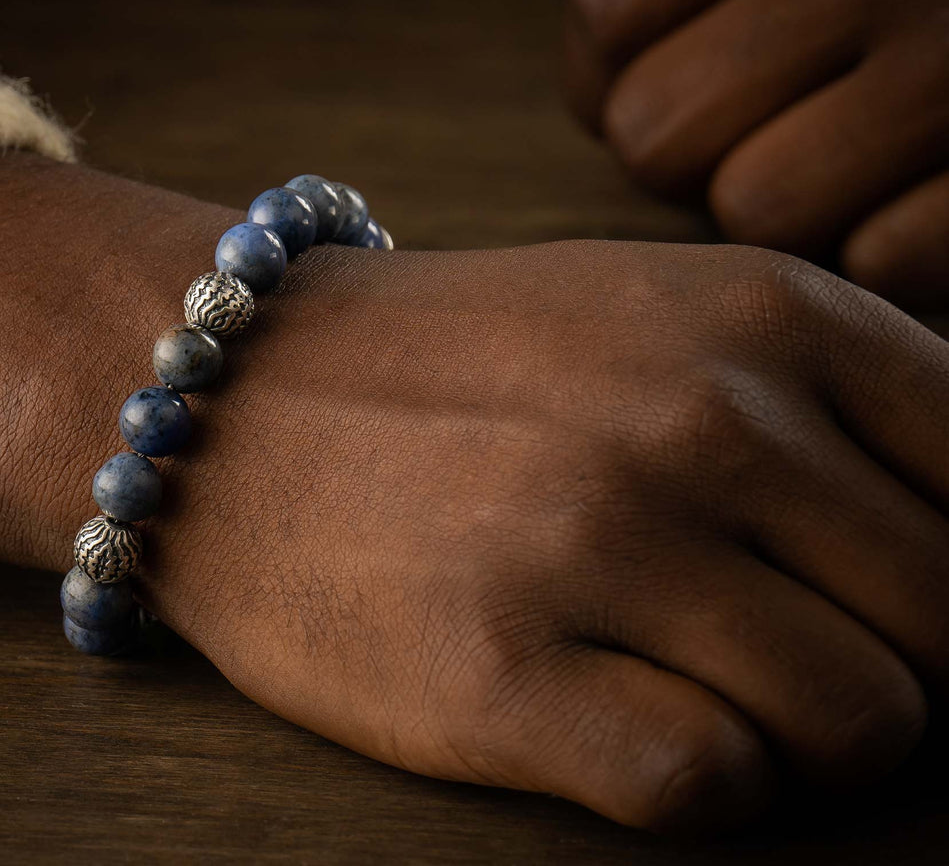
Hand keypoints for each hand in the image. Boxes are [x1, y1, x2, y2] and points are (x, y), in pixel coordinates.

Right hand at [0, 153, 948, 832]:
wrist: (224, 397)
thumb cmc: (455, 368)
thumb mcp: (654, 311)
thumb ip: (829, 401)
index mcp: (762, 314)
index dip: (946, 562)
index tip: (869, 590)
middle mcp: (697, 418)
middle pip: (944, 621)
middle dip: (877, 657)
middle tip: (758, 642)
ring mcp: (595, 543)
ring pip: (858, 723)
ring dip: (791, 731)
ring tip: (684, 681)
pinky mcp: (497, 673)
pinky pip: (712, 787)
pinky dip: (694, 782)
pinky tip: (612, 722)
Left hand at [564, 0, 948, 310]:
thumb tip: (604, 94)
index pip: (613, 16)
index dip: (624, 71)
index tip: (678, 72)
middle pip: (661, 130)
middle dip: (697, 150)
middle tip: (770, 125)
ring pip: (759, 205)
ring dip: (792, 202)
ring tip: (852, 159)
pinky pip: (888, 257)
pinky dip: (897, 248)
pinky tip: (934, 192)